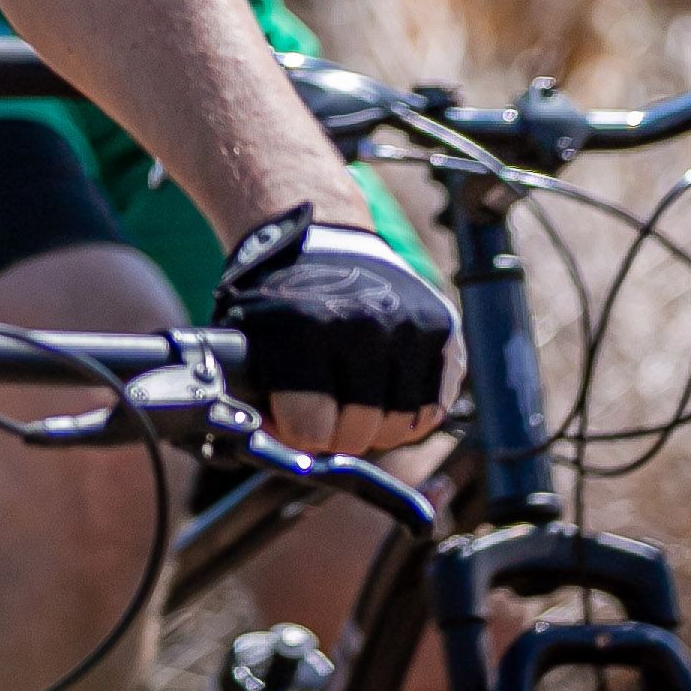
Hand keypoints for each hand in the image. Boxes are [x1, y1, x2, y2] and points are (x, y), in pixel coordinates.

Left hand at [208, 209, 451, 458]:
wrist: (320, 239)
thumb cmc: (278, 300)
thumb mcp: (248, 339)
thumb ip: (256, 398)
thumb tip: (279, 451)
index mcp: (305, 329)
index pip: (312, 428)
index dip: (299, 434)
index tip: (293, 421)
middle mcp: (364, 324)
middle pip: (360, 432)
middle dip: (337, 434)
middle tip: (325, 417)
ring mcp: (409, 324)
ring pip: (403, 426)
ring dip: (377, 427)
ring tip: (353, 404)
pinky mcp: (443, 326)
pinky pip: (434, 405)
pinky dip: (410, 413)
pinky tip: (384, 394)